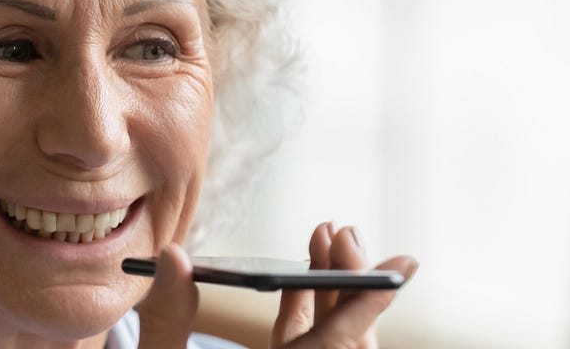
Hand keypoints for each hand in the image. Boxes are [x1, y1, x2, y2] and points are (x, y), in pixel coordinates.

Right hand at [135, 224, 416, 348]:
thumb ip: (166, 321)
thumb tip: (175, 256)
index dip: (368, 304)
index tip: (403, 266)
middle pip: (344, 347)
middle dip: (349, 287)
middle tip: (343, 233)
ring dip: (331, 298)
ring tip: (324, 243)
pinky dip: (308, 321)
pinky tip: (298, 282)